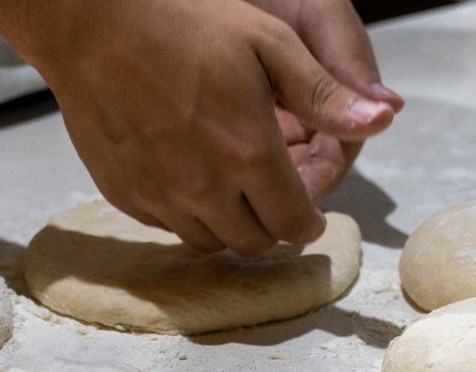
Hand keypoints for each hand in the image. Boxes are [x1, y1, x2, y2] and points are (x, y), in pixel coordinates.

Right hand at [0, 0, 399, 253]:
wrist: (92, 28)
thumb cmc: (183, 24)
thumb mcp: (268, 42)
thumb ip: (324, 93)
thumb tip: (383, 122)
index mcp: (250, 155)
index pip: (294, 224)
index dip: (310, 223)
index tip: (309, 213)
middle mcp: (206, 190)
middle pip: (255, 243)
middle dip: (273, 228)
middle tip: (273, 202)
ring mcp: (161, 198)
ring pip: (211, 243)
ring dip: (231, 227)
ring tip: (232, 193)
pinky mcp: (126, 197)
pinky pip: (169, 228)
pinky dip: (188, 217)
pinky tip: (187, 181)